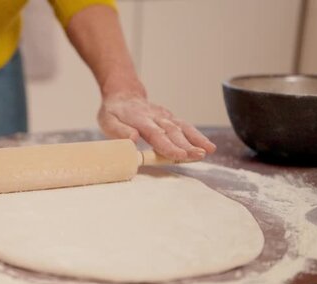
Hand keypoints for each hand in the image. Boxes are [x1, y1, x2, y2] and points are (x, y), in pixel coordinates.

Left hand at [98, 93, 215, 160]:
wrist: (123, 94)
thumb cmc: (114, 111)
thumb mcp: (108, 121)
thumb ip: (120, 130)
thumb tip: (133, 138)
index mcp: (140, 119)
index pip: (156, 134)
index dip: (168, 145)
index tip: (180, 155)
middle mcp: (155, 117)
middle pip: (173, 132)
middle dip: (187, 145)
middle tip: (198, 156)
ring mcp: (164, 116)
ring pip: (182, 127)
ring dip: (196, 139)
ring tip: (208, 151)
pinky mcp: (170, 118)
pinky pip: (185, 126)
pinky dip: (197, 136)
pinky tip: (207, 146)